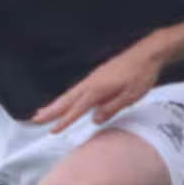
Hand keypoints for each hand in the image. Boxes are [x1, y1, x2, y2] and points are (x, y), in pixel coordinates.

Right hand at [33, 38, 166, 132]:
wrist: (148, 53)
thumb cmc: (142, 75)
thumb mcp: (131, 96)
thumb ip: (112, 108)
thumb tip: (95, 120)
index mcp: (98, 89)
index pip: (78, 109)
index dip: (65, 121)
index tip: (52, 130)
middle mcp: (92, 82)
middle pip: (67, 100)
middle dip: (51, 111)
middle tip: (35, 120)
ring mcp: (94, 78)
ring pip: (70, 94)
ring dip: (56, 104)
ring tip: (42, 112)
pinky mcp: (98, 75)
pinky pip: (78, 89)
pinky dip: (68, 97)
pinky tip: (66, 101)